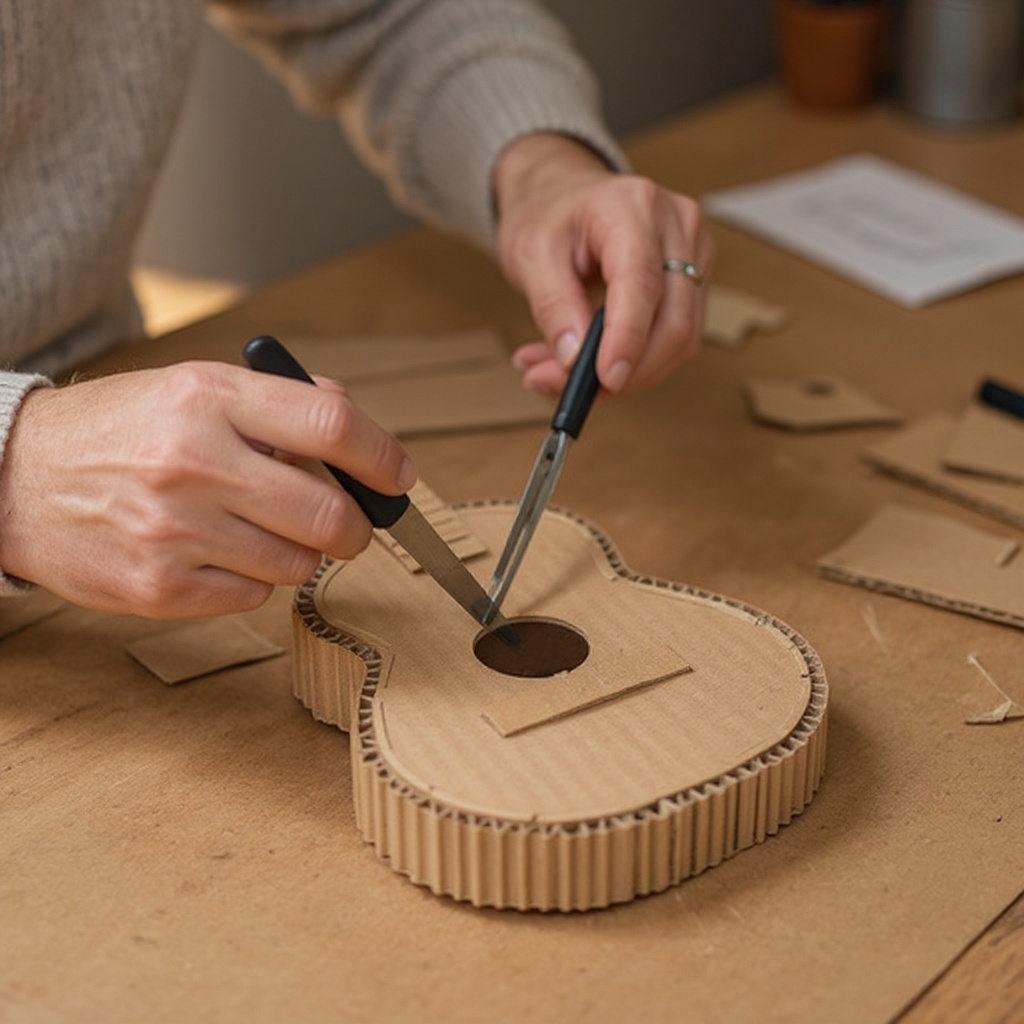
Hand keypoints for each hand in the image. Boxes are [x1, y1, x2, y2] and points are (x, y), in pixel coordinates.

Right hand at [0, 362, 415, 617]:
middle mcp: (194, 462)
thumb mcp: (193, 387)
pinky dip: (252, 578)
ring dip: (299, 552)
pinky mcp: (160, 587)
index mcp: (209, 398)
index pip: (330, 425)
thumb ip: (277, 401)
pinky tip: (217, 552)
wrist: (17, 478)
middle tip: (351, 524)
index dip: (381, 455)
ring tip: (259, 528)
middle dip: (356, 526)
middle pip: (329, 513)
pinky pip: (253, 595)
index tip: (398, 475)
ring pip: (298, 563)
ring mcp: (175, 530)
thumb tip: (351, 418)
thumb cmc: (119, 430)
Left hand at [493, 133, 714, 395]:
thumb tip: (573, 360)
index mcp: (631, 206)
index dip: (627, 340)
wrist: (565, 195)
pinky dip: (637, 363)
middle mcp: (677, 225)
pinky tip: (595, 362)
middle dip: (626, 371)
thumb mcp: (529, 255)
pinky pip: (677, 338)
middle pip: (674, 322)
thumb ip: (552, 307)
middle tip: (567, 391)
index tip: (605, 381)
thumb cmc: (549, 216)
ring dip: (629, 374)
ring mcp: (695, 252)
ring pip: (681, 339)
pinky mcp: (696, 279)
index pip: (642, 284)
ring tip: (566, 375)